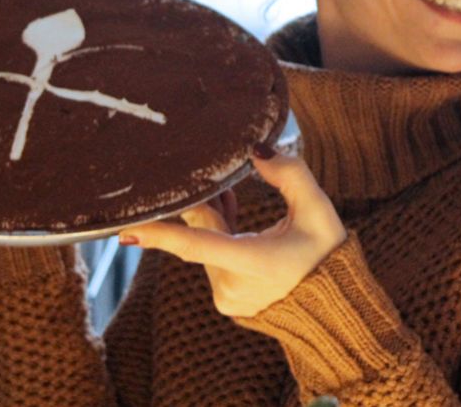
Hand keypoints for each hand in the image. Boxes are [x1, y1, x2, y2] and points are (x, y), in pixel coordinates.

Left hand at [121, 145, 346, 317]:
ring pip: (204, 245)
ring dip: (214, 220)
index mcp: (252, 262)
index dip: (159, 235)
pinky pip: (210, 261)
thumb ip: (289, 174)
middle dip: (205, 203)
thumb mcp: (318, 211)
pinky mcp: (227, 301)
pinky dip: (218, 240)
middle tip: (220, 181)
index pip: (195, 245)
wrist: (335, 310)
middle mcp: (231, 284)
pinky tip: (234, 222)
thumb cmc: (327, 258)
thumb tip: (257, 150)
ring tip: (232, 198)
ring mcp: (227, 296)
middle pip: (200, 232)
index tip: (125, 231)